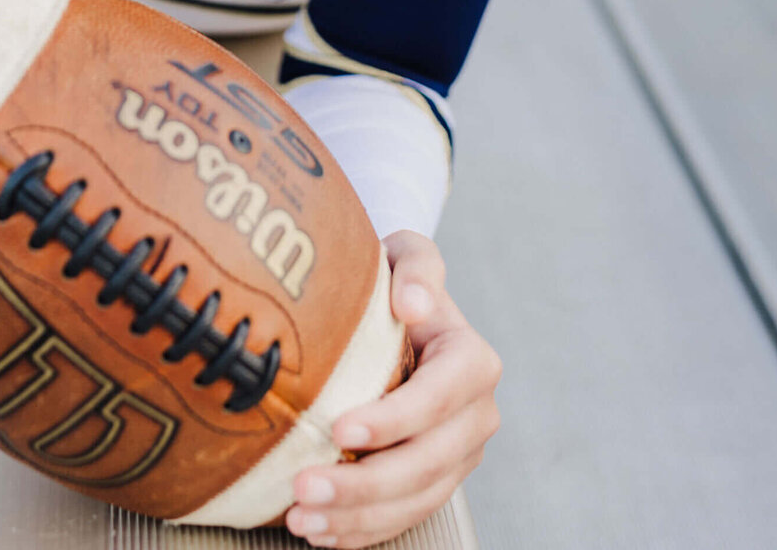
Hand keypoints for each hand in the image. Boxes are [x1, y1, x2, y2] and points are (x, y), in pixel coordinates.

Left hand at [285, 231, 501, 548]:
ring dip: (356, 516)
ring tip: (301, 517)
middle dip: (364, 484)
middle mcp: (476, 416)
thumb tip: (412, 301)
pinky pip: (403, 518)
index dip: (392, 420)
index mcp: (472, 362)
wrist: (396, 314)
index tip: (338, 427)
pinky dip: (360, 531)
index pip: (437, 399)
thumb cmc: (394, 281)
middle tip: (303, 488)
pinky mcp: (435, 484)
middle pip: (426, 463)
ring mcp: (458, 456)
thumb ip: (417, 266)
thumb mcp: (407, 255)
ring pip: (413, 501)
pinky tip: (319, 531)